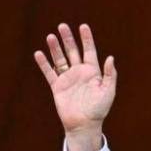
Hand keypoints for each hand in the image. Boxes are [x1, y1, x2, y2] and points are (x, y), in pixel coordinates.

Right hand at [33, 22, 116, 150]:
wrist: (84, 125)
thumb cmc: (99, 109)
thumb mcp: (108, 91)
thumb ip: (110, 74)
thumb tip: (110, 57)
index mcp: (92, 72)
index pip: (89, 51)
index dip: (86, 39)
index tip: (83, 26)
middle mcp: (79, 73)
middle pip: (72, 51)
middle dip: (68, 39)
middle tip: (62, 26)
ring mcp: (68, 79)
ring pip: (60, 59)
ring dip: (55, 48)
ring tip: (51, 36)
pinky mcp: (57, 87)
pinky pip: (49, 73)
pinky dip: (44, 64)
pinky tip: (39, 54)